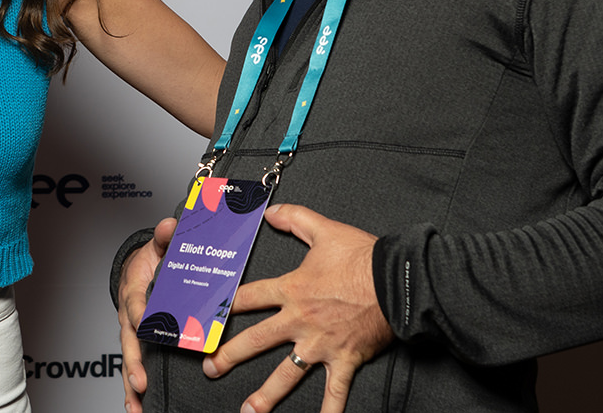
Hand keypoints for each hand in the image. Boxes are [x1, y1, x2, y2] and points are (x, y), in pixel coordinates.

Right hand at [117, 216, 176, 412]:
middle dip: (133, 361)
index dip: (140, 314)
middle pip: (128, 340)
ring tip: (136, 404)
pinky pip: (132, 366)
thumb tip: (170, 226)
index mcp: (134, 290)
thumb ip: (165, 237)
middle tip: (141, 380)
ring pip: (127, 359)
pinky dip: (132, 387)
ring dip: (130, 381)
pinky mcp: (136, 343)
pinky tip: (136, 406)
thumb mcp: (158, 245)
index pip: (135, 304)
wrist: (136, 269)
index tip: (148, 325)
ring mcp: (130, 332)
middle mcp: (129, 314)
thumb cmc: (149, 261)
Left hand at [204, 204, 392, 412]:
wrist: (397, 281)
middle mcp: (300, 321)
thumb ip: (295, 218)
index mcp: (292, 290)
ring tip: (248, 409)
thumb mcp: (324, 230)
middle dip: (230, 355)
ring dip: (267, 394)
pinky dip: (329, 411)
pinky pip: (335, 391)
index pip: (248, 298)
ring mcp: (320, 344)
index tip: (205, 316)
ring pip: (286, 373)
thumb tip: (272, 210)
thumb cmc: (363, 257)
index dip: (224, 305)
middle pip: (256, 340)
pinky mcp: (344, 359)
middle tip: (210, 368)